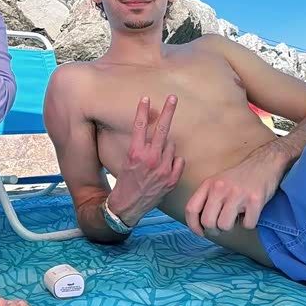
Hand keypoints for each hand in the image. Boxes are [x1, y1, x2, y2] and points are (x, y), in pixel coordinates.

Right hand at [108, 95, 184, 225]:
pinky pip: (179, 160)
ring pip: (171, 145)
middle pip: (162, 129)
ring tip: (156, 160)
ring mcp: (163, 169)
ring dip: (166, 147)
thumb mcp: (127, 161)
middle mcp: (149, 159)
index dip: (141, 111)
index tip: (145, 98)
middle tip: (173, 97)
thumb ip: (139, 146)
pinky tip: (165, 168)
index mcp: (135, 153)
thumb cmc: (126, 182)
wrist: (128, 207)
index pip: (139, 126)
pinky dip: (174, 161)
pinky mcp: (172, 179)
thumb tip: (150, 130)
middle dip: (168, 111)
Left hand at [185, 140, 288, 235]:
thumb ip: (207, 199)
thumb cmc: (239, 178)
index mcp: (208, 184)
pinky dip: (249, 223)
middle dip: (215, 230)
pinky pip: (247, 225)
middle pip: (208, 222)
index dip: (193, 225)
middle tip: (222, 225)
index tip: (201, 232)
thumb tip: (200, 225)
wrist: (264, 164)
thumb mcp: (217, 183)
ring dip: (232, 227)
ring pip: (225, 226)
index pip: (191, 209)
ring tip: (237, 216)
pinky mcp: (255, 200)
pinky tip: (250, 212)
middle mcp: (220, 188)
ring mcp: (237, 194)